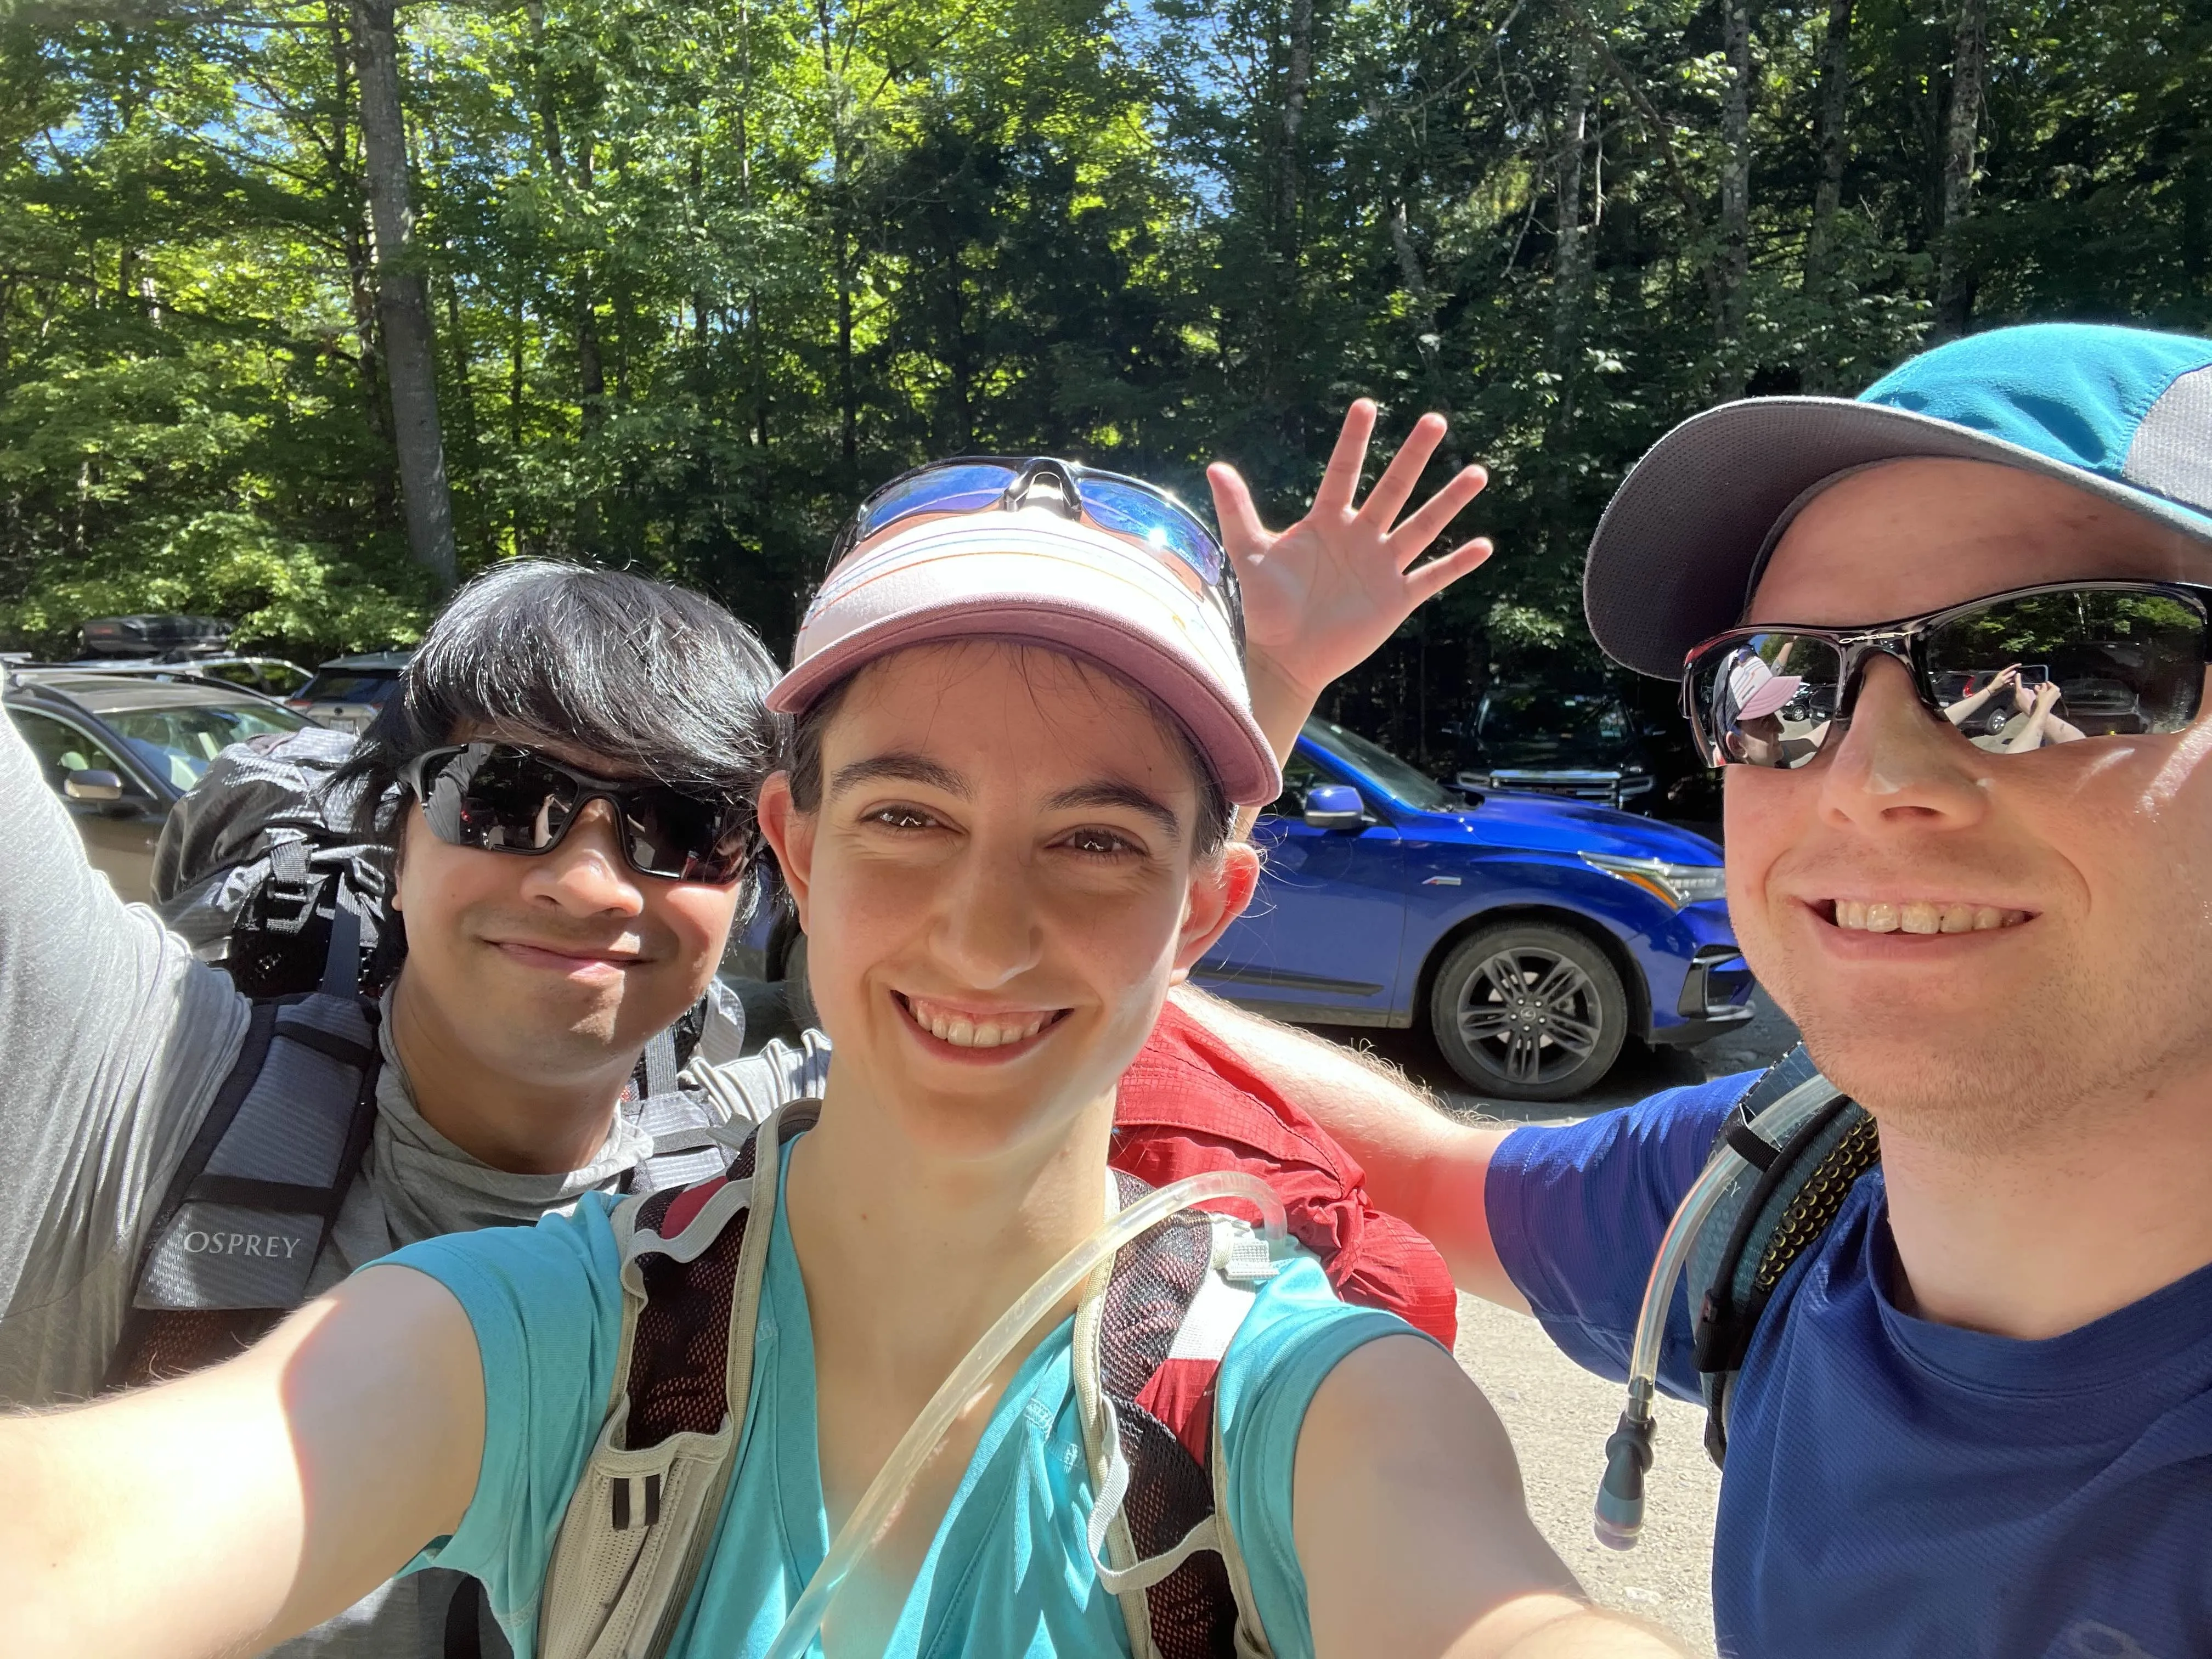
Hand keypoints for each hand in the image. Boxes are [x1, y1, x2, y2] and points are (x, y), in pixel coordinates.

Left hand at [1208, 400, 1491, 715]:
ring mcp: (1382, 567)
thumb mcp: (1249, 554)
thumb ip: (1237, 510)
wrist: (1281, 658)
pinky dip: (1457, 564)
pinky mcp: (1396, 600)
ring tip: (1477, 473)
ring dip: (1449, 501)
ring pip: (1422, 526)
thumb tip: (1214, 466)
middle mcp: (1360, 537)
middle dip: (1413, 456)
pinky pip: (1433, 577)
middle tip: (1435, 420)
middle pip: (1393, 488)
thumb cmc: (1262, 608)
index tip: (1365, 405)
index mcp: (1326, 522)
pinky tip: (1484, 545)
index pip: (1343, 472)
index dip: (1353, 441)